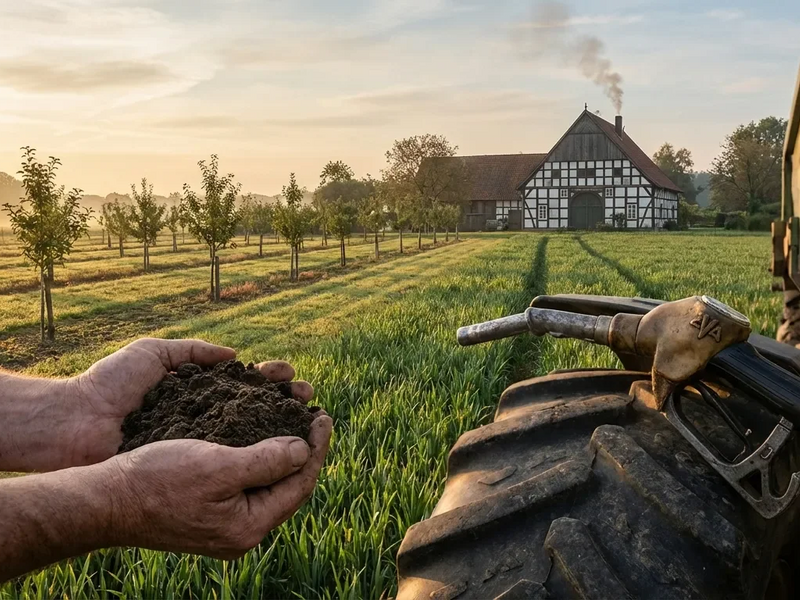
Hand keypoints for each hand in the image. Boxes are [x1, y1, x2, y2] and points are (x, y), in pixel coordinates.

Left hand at [65, 338, 313, 467]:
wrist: (78, 423)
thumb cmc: (111, 385)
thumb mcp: (153, 353)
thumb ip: (195, 351)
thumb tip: (236, 355)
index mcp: (199, 390)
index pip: (245, 381)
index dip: (270, 378)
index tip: (287, 374)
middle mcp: (205, 417)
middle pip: (257, 408)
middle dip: (285, 401)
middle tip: (306, 397)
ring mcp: (200, 443)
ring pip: (251, 435)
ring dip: (281, 427)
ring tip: (303, 418)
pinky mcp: (190, 466)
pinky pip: (230, 461)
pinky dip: (258, 456)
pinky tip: (280, 450)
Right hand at [102, 413, 332, 557]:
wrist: (107, 500)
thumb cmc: (159, 480)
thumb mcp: (217, 466)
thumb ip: (266, 461)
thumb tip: (303, 450)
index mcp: (249, 526)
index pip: (300, 484)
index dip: (316, 448)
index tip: (324, 416)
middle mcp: (242, 531)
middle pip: (289, 487)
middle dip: (305, 450)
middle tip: (315, 416)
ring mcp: (226, 523)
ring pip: (269, 483)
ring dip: (283, 451)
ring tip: (294, 421)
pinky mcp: (211, 511)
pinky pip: (248, 482)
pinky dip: (260, 457)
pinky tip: (260, 435)